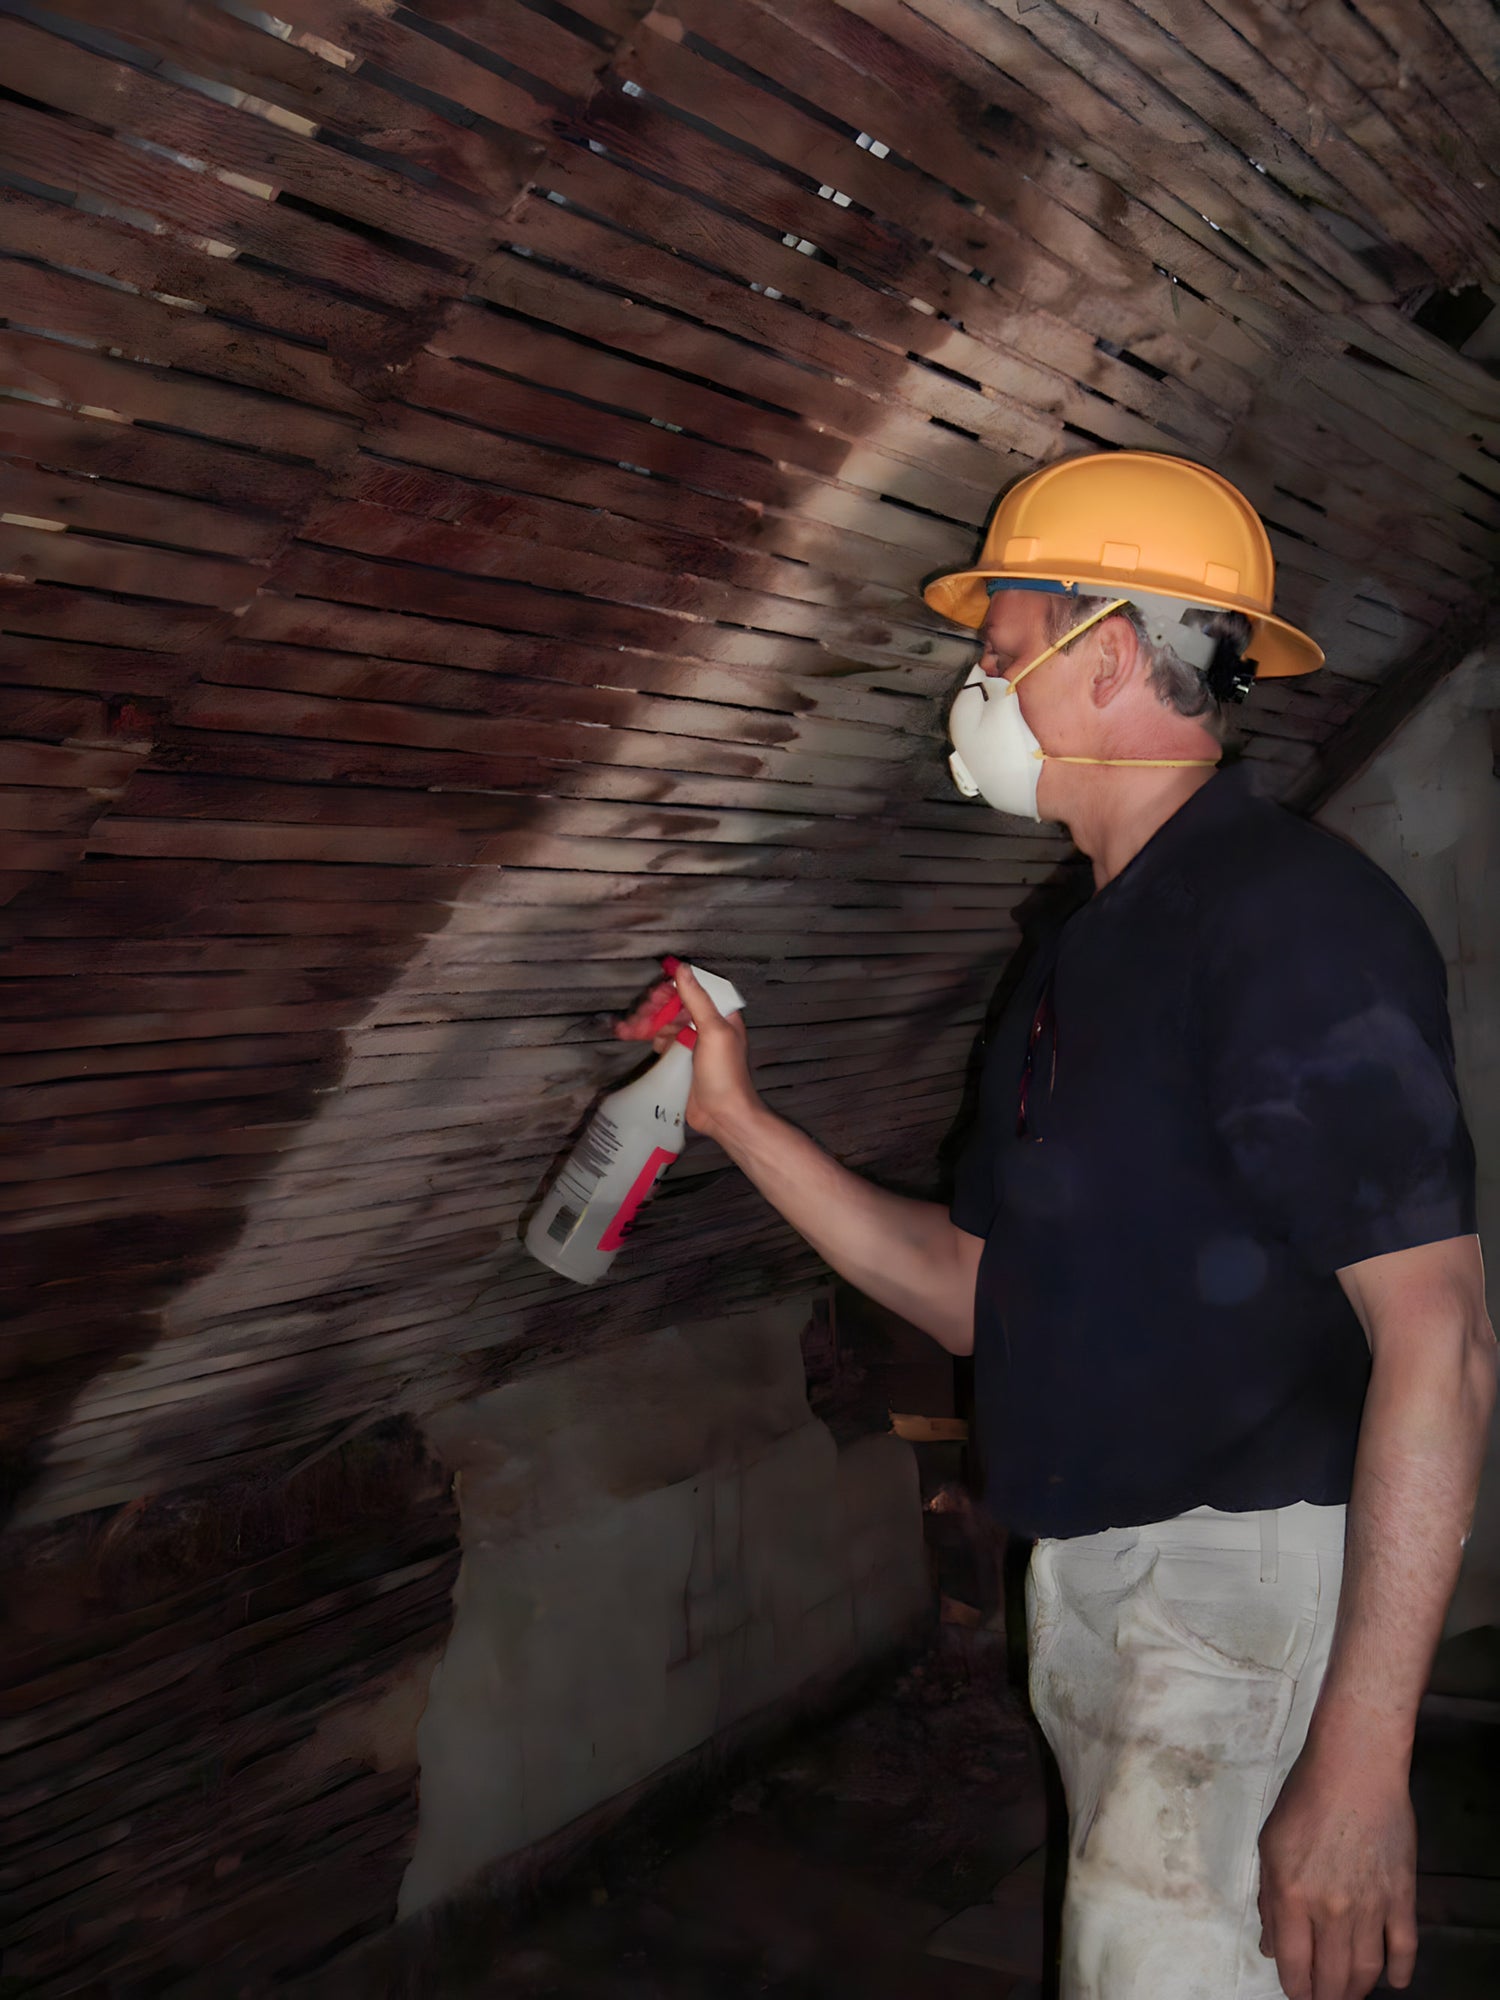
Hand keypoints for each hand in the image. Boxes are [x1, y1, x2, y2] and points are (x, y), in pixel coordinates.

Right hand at [614, 963, 759, 1143]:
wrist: (723, 1114)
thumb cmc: (726, 1074)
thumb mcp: (713, 1031)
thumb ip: (698, 999)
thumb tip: (683, 969)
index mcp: (721, 1015)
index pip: (694, 990)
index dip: (673, 988)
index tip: (655, 993)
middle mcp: (708, 1026)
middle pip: (676, 1006)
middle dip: (654, 1008)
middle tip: (639, 1014)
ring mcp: (693, 1043)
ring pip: (665, 1023)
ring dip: (646, 1023)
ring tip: (628, 1028)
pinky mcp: (681, 1060)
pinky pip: (662, 1042)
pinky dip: (648, 1038)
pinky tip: (637, 1039)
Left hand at [1257, 1732, 1417, 1999]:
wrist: (1355, 1769)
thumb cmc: (1305, 1799)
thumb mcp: (1270, 1844)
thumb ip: (1268, 1899)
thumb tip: (1271, 1946)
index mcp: (1292, 1896)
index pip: (1294, 1965)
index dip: (1295, 1989)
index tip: (1296, 1995)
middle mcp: (1331, 1910)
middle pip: (1332, 1977)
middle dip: (1325, 1996)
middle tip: (1322, 1999)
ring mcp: (1370, 1906)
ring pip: (1366, 1970)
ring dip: (1357, 1990)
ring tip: (1348, 1994)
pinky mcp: (1402, 1897)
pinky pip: (1404, 1948)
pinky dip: (1400, 1971)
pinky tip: (1393, 1981)